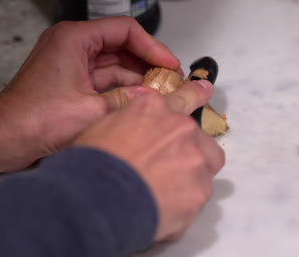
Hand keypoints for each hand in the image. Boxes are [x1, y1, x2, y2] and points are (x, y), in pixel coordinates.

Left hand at [0, 16, 180, 174]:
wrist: (6, 139)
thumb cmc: (34, 120)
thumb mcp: (92, 110)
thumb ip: (129, 100)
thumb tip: (157, 98)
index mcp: (75, 39)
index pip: (125, 31)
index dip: (153, 46)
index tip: (170, 63)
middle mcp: (74, 46)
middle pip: (123, 45)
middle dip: (148, 62)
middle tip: (170, 78)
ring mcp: (74, 63)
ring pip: (117, 63)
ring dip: (139, 76)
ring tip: (162, 90)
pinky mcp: (74, 80)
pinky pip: (107, 78)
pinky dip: (125, 87)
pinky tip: (143, 98)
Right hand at [74, 81, 224, 240]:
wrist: (96, 199)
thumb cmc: (91, 164)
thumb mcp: (104, 126)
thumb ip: (132, 121)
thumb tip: (141, 129)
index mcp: (154, 109)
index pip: (184, 97)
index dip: (195, 95)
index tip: (205, 90)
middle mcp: (180, 127)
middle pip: (199, 138)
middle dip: (189, 152)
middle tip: (169, 170)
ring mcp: (195, 157)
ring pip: (206, 165)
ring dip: (191, 176)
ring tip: (166, 192)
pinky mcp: (200, 188)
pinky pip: (200, 193)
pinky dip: (187, 201)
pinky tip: (165, 207)